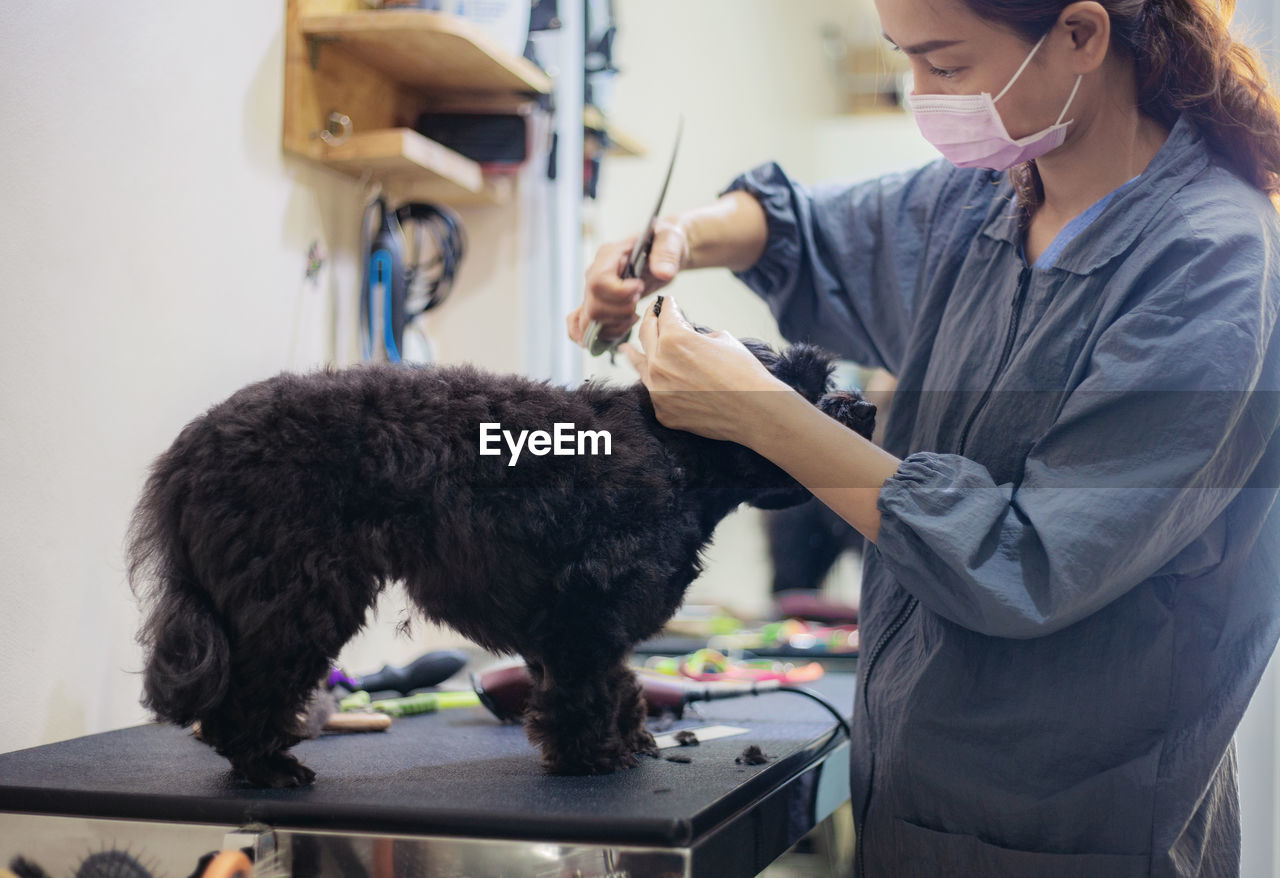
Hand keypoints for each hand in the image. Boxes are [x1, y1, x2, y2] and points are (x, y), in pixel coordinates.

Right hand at [567, 219, 690, 346]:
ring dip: (616, 325)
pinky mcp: (598, 303)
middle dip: (621, 312)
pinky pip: (583, 324)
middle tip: (638, 302)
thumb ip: (667, 253)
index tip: (640, 288)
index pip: (598, 281)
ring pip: (590, 320)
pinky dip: (600, 334)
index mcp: (609, 254)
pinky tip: (618, 330)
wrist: (664, 251)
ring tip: (635, 314)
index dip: (619, 293)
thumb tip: (662, 272)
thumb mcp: (671, 239)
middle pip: (593, 306)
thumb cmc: (665, 242)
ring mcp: (594, 290)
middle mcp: (595, 272)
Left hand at [618, 295, 784, 442]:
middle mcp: (658, 363)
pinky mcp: (663, 411)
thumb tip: (688, 337)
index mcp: (674, 338)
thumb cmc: (744, 372)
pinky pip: (654, 392)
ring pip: (640, 366)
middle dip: (650, 321)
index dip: (667, 305)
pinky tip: (654, 379)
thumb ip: (696, 335)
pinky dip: (656, 383)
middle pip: (645, 335)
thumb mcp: (722, 338)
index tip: (667, 302)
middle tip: (651, 315)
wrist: (755, 411)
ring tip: (626, 348)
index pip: (664, 314)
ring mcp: (658, 390)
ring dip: (635, 353)